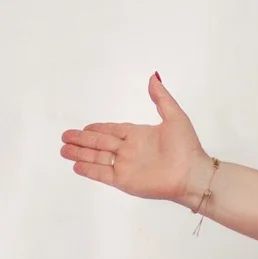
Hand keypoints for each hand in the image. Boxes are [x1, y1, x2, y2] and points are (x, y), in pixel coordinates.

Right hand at [60, 75, 208, 204]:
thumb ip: (161, 98)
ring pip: (97, 158)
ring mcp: (126, 166)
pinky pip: (102, 173)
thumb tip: (153, 77)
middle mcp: (130, 150)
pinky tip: (76, 165)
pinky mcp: (124, 181)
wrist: (192, 175)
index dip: (98, 129)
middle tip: (65, 136)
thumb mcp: (175, 117)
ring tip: (64, 150)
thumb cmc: (187, 147)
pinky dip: (89, 169)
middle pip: (100, 143)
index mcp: (139, 135)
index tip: (85, 127)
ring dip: (80, 153)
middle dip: (82, 140)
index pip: (113, 130)